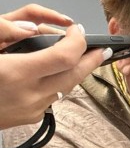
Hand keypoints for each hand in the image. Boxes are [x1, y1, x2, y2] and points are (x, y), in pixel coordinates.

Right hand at [0, 6, 108, 128]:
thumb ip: (5, 33)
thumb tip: (34, 29)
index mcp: (15, 72)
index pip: (64, 56)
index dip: (77, 41)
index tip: (78, 30)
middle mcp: (28, 94)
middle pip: (74, 76)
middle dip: (91, 60)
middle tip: (102, 49)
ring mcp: (31, 109)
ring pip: (66, 89)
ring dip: (76, 73)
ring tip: (84, 60)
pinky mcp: (30, 119)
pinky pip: (52, 99)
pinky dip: (57, 85)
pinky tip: (56, 76)